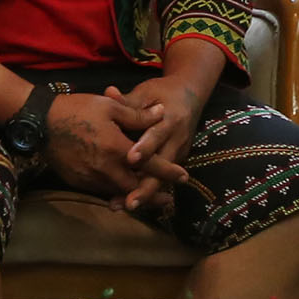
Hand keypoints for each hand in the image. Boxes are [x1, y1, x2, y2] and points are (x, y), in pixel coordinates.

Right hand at [40, 92, 171, 208]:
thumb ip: (138, 114)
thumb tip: (161, 112)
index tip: (184, 177)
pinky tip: (120, 188)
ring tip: (147, 196)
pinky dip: (114, 191)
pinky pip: (101, 190)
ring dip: (133, 194)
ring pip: (118, 192)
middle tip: (168, 200)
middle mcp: (105, 169)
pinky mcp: (78, 181)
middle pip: (136, 188)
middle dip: (153, 194)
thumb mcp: (109, 106)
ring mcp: (90, 178)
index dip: (169, 171)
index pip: (150, 165)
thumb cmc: (76, 109)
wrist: (39, 123)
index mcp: (117, 149)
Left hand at [110, 76, 209, 212]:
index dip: (145, 147)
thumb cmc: (163, 93)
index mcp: (170, 119)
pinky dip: (146, 192)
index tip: (130, 159)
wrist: (190, 96)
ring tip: (124, 206)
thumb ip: (128, 101)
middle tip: (130, 202)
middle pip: (163, 167)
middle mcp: (178, 139)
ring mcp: (179, 153)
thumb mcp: (147, 92)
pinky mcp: (176, 161)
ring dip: (144, 194)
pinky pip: (161, 179)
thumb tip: (109, 93)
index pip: (157, 135)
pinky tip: (128, 203)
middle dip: (147, 187)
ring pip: (162, 179)